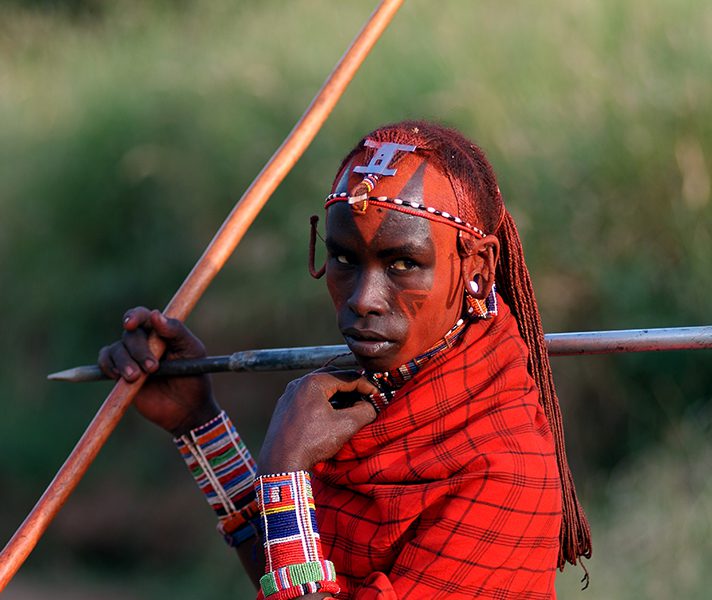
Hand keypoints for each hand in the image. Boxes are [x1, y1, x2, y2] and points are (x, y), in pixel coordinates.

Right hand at [97, 307, 218, 435]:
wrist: (187, 408)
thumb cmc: (194, 376)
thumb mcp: (192, 351)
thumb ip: (176, 332)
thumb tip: (155, 315)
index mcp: (161, 331)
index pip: (143, 316)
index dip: (134, 316)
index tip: (130, 325)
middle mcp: (144, 341)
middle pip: (130, 335)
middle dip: (138, 350)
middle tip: (152, 368)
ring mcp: (131, 357)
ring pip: (116, 349)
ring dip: (123, 362)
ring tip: (136, 378)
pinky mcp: (121, 374)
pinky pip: (106, 361)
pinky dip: (108, 365)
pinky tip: (119, 376)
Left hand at [257, 369, 377, 473]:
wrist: (280, 464)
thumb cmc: (312, 443)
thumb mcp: (346, 426)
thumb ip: (365, 411)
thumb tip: (371, 405)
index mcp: (313, 382)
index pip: (347, 377)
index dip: (366, 385)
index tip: (377, 395)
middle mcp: (298, 384)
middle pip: (332, 378)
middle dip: (351, 387)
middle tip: (366, 397)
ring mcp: (289, 396)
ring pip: (319, 389)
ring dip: (337, 396)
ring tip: (352, 408)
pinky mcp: (284, 409)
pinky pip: (308, 399)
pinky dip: (323, 403)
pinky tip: (333, 416)